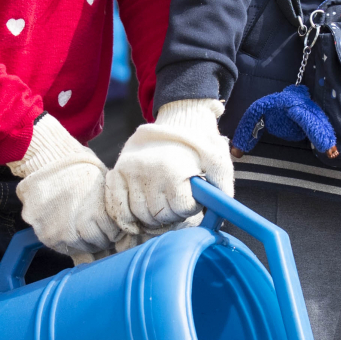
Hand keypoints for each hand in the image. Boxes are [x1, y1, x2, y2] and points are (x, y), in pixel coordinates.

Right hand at [10, 113, 122, 256]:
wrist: (47, 159)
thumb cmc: (80, 168)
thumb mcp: (103, 184)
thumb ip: (110, 208)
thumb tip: (123, 228)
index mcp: (96, 215)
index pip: (113, 236)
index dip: (113, 229)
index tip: (110, 223)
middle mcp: (77, 228)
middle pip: (97, 244)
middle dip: (100, 236)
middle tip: (96, 225)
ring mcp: (58, 234)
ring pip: (79, 248)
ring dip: (83, 240)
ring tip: (81, 224)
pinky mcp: (44, 235)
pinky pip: (61, 247)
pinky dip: (66, 239)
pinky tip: (67, 225)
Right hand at [104, 99, 232, 233]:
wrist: (179, 120)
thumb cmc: (199, 144)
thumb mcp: (218, 159)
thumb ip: (222, 186)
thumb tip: (221, 213)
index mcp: (173, 170)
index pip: (182, 209)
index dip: (190, 207)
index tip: (191, 197)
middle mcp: (148, 172)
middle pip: (160, 215)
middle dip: (172, 214)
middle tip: (176, 201)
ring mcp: (130, 173)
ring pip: (141, 215)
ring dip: (153, 217)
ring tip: (162, 202)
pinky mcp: (117, 173)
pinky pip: (119, 208)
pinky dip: (128, 218)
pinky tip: (138, 219)